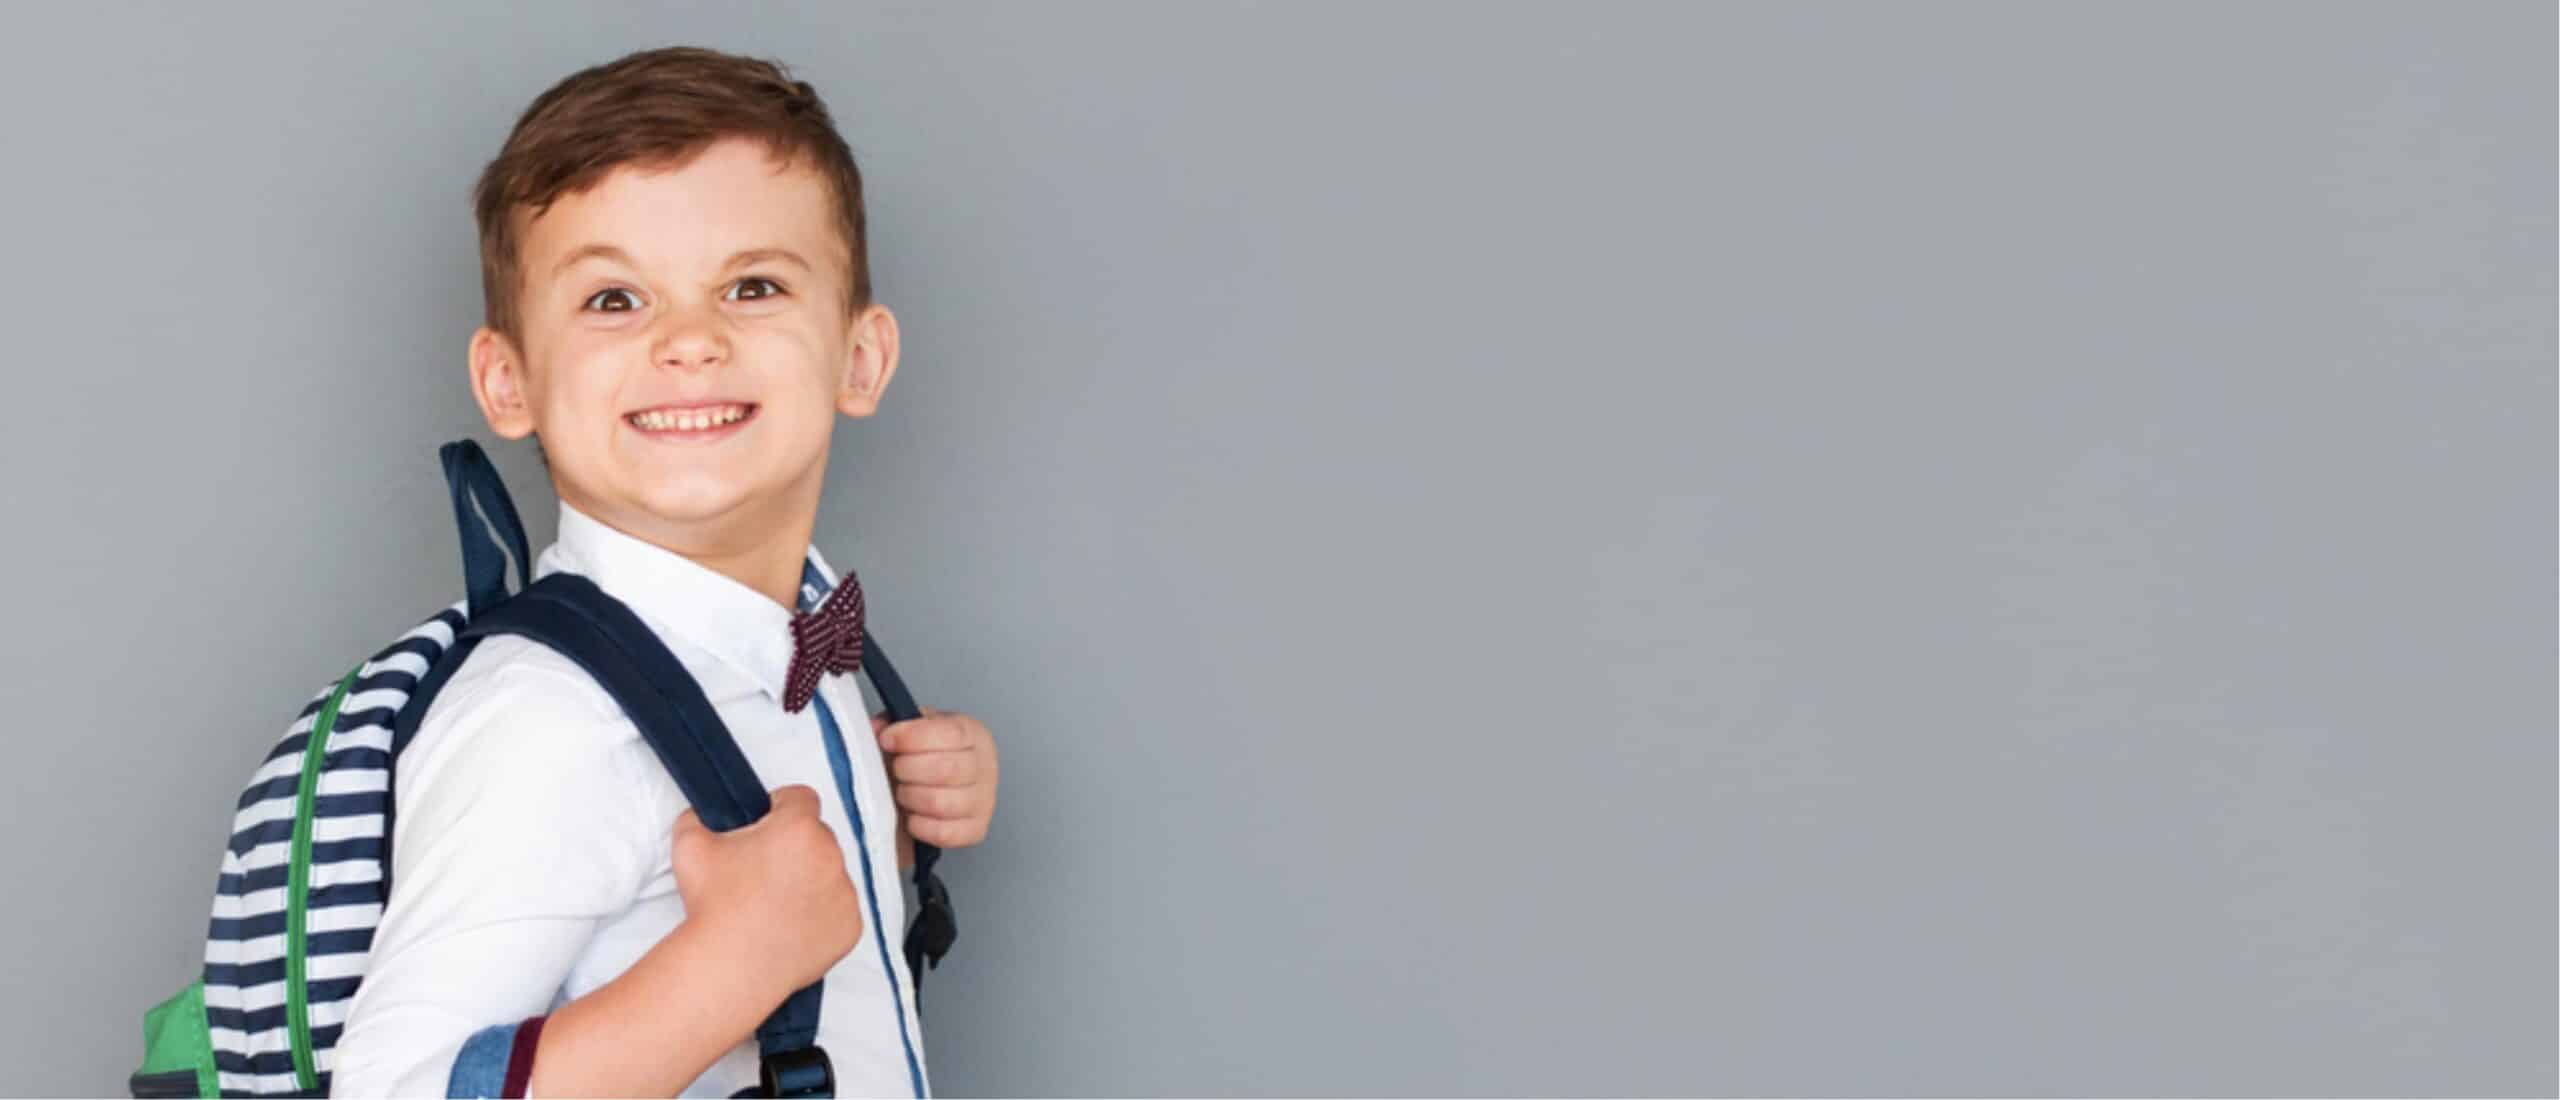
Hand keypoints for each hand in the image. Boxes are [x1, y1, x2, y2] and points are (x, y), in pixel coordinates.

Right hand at [669, 784, 863, 998]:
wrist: (729, 966)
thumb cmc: (712, 905)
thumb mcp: (690, 846)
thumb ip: (698, 818)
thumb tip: (704, 814)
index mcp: (799, 828)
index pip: (800, 798)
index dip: (779, 808)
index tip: (765, 826)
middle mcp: (831, 855)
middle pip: (817, 837)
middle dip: (794, 848)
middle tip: (763, 872)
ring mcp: (845, 893)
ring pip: (830, 874)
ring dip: (810, 881)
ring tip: (774, 904)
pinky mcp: (850, 926)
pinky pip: (839, 911)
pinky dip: (820, 916)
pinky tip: (789, 926)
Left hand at [874, 707, 998, 850]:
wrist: (935, 787)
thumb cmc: (924, 756)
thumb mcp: (911, 730)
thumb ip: (893, 723)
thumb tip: (877, 729)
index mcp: (972, 734)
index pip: (949, 734)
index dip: (912, 737)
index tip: (886, 740)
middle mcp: (985, 766)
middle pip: (945, 769)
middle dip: (907, 769)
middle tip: (895, 769)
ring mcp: (984, 801)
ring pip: (940, 803)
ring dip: (910, 797)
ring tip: (903, 791)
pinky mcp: (976, 830)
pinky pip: (943, 833)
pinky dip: (919, 825)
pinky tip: (912, 814)